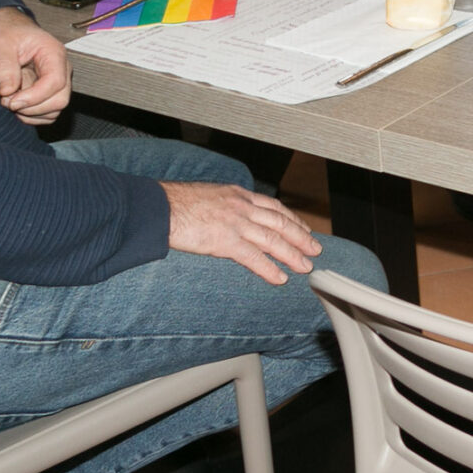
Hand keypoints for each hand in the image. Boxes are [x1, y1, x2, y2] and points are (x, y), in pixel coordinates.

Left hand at [0, 7, 70, 123]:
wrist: (7, 30)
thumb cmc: (6, 32)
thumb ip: (4, 67)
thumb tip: (7, 91)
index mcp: (53, 53)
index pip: (55, 82)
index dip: (34, 97)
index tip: (11, 101)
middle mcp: (60, 68)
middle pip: (60, 99)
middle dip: (32, 107)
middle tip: (7, 101)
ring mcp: (56, 81)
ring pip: (55, 109)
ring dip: (31, 113)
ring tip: (10, 101)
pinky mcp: (49, 91)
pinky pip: (48, 113)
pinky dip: (32, 115)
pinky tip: (16, 104)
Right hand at [162, 181, 323, 284]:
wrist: (157, 207)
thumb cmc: (175, 203)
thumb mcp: (207, 196)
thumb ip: (224, 205)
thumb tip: (229, 216)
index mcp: (237, 194)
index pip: (273, 206)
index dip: (291, 219)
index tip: (304, 228)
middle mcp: (241, 206)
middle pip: (279, 223)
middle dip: (300, 237)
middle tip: (315, 249)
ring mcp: (234, 223)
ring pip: (272, 240)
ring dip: (292, 254)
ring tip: (305, 267)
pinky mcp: (224, 240)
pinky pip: (253, 257)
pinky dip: (269, 268)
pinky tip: (280, 278)